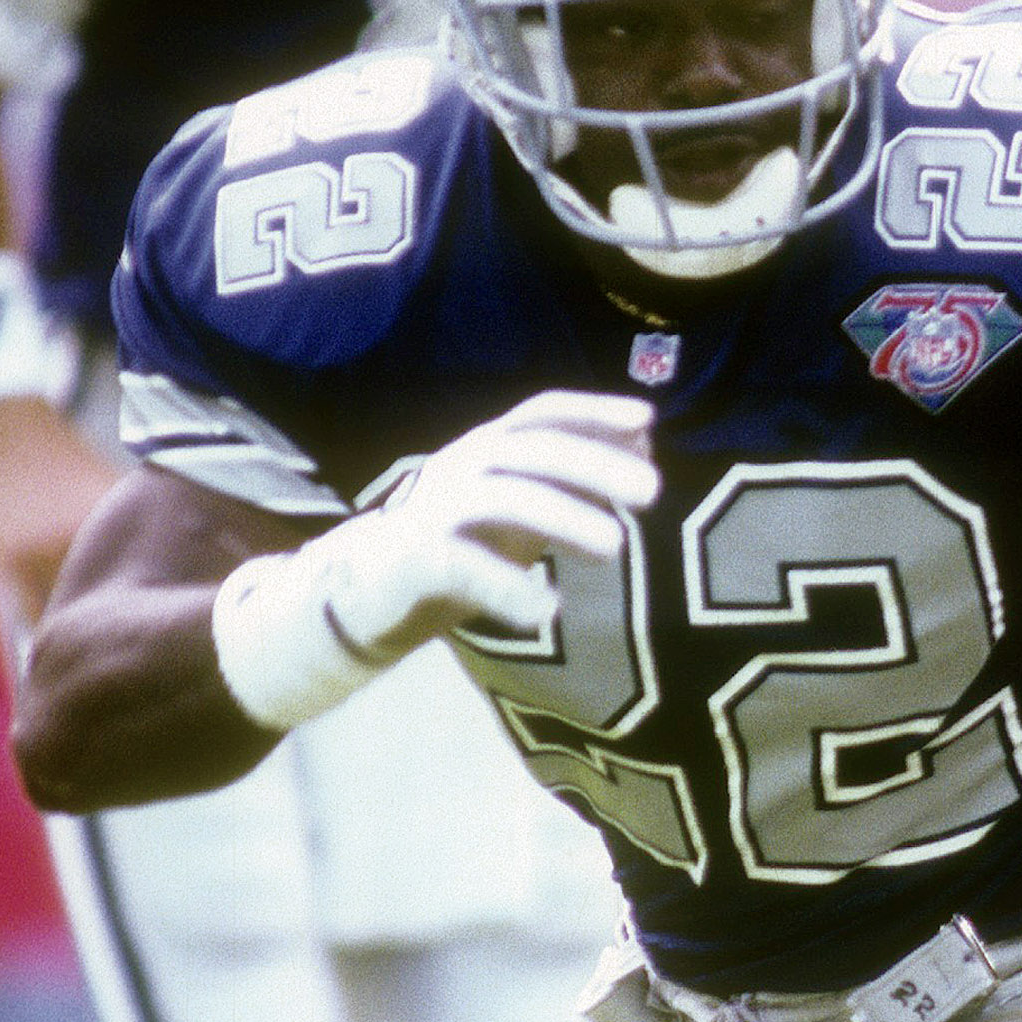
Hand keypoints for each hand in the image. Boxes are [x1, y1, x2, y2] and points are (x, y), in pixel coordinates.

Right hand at [335, 392, 658, 648]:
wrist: (368, 591)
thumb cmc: (460, 543)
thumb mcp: (523, 509)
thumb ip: (574, 483)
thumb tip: (643, 452)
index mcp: (488, 447)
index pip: (542, 413)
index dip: (593, 411)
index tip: (648, 422)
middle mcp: (462, 465)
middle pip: (532, 450)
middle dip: (595, 464)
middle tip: (653, 491)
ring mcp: (436, 508)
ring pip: (504, 498)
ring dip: (565, 517)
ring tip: (617, 546)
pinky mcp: (414, 558)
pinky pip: (464, 567)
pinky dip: (507, 589)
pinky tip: (547, 610)